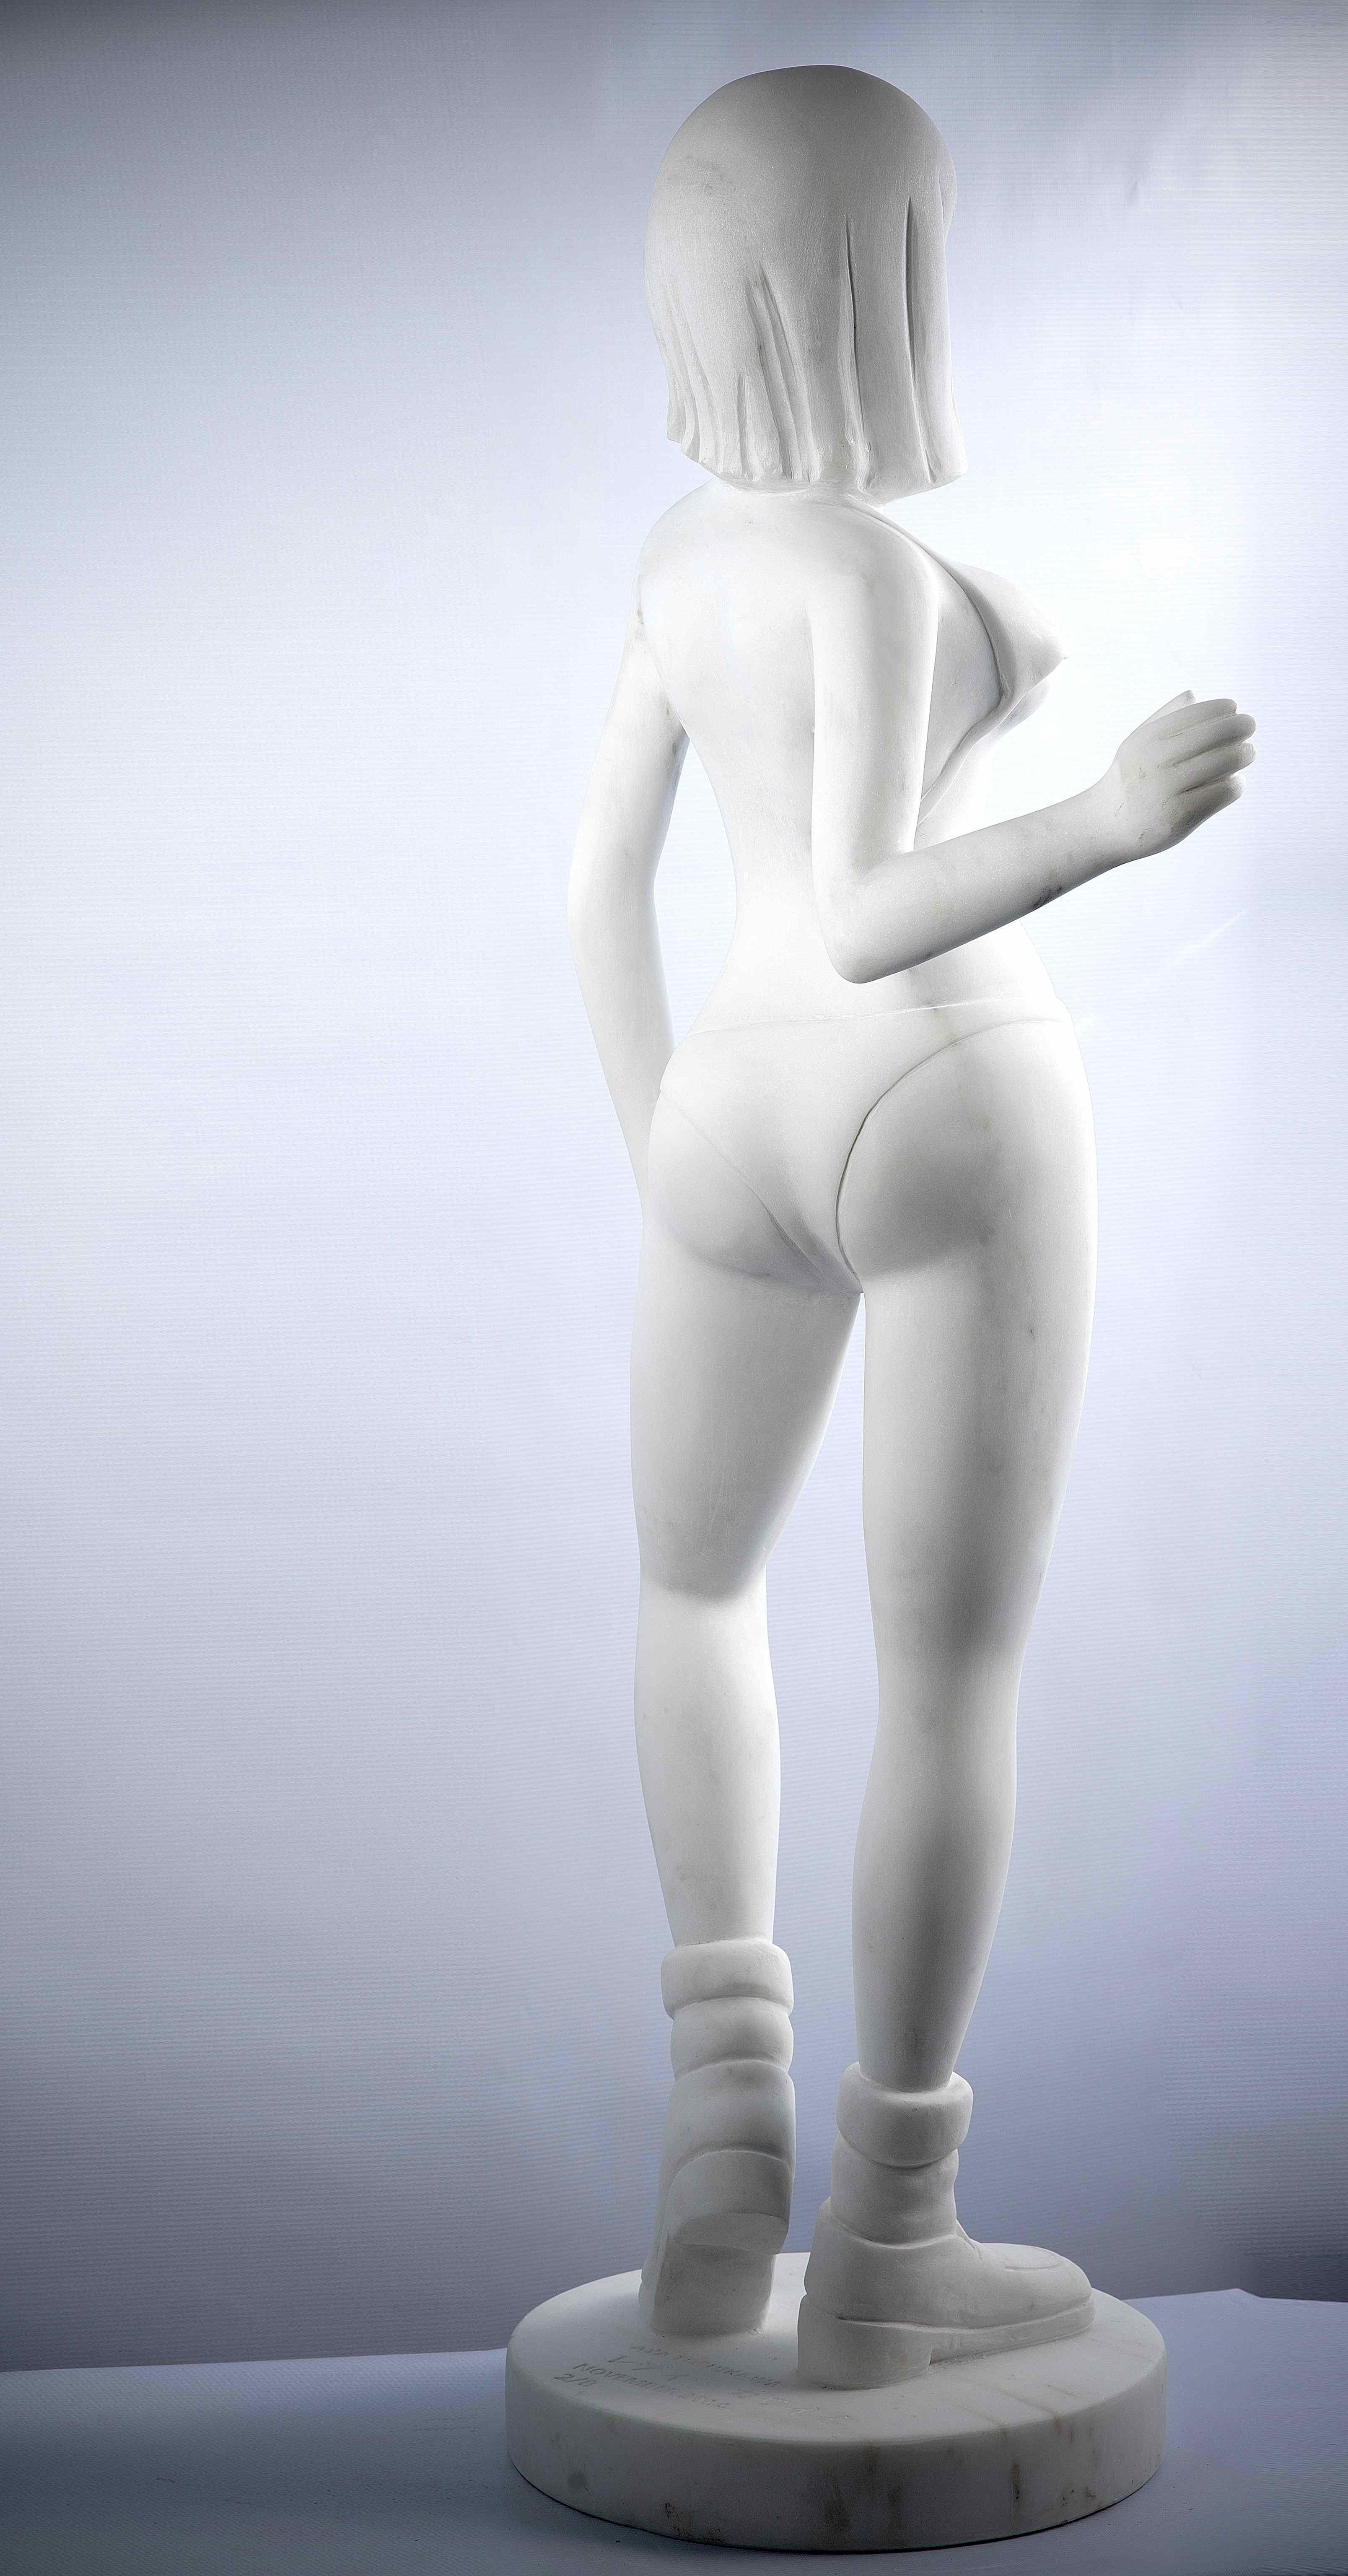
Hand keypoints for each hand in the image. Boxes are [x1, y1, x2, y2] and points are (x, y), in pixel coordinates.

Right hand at [1096, 692, 1254, 863]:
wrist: (1106, 827)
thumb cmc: (1130, 780)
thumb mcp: (1137, 745)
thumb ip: (1163, 719)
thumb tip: (1194, 696)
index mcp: (1147, 740)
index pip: (1195, 714)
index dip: (1220, 708)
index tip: (1233, 709)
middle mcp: (1155, 763)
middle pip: (1214, 735)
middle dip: (1239, 726)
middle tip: (1250, 726)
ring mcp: (1167, 791)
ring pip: (1223, 762)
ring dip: (1243, 754)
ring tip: (1248, 753)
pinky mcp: (1180, 816)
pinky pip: (1221, 792)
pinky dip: (1235, 785)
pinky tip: (1235, 783)